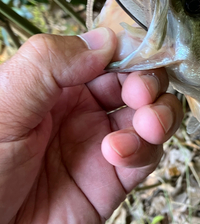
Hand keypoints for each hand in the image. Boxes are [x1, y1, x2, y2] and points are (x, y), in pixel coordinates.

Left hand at [0, 28, 182, 223]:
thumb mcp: (2, 106)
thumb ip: (49, 64)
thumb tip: (107, 40)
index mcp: (55, 84)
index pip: (107, 54)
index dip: (128, 51)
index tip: (137, 54)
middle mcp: (82, 110)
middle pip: (138, 82)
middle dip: (149, 82)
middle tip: (141, 94)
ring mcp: (100, 146)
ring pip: (152, 116)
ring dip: (160, 113)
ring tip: (147, 124)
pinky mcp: (113, 183)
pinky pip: (146, 156)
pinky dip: (145, 149)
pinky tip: (118, 155)